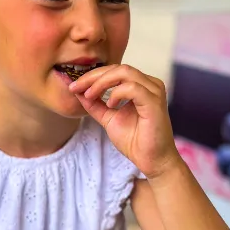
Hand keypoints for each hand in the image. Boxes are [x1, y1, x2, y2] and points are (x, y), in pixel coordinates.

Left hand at [69, 64, 179, 178]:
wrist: (151, 161)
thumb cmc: (136, 142)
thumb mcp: (109, 119)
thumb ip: (96, 105)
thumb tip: (78, 91)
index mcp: (141, 86)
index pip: (115, 71)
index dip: (93, 76)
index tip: (74, 86)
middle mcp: (150, 85)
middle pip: (118, 68)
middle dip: (94, 76)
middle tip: (77, 87)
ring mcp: (154, 92)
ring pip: (124, 72)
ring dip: (102, 82)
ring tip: (90, 95)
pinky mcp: (155, 102)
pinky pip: (133, 88)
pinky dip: (117, 92)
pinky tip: (110, 104)